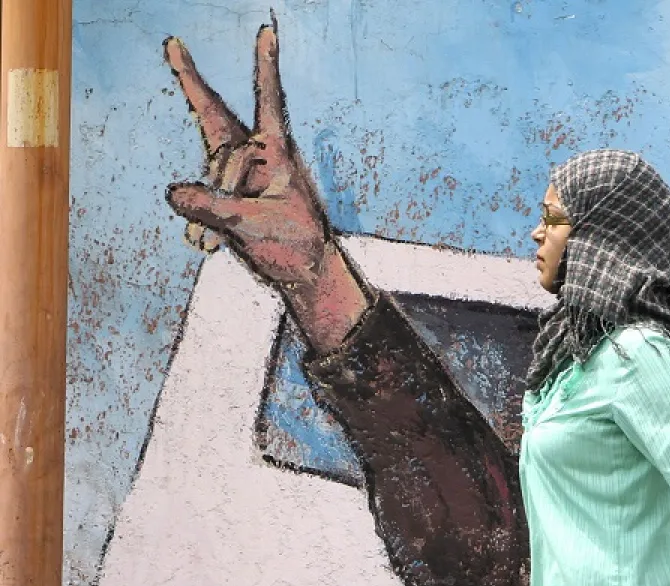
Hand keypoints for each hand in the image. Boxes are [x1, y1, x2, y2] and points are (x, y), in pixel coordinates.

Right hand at [164, 24, 368, 350]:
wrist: (304, 277)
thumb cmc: (295, 247)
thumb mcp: (255, 228)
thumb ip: (214, 210)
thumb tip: (173, 193)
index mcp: (276, 155)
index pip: (268, 103)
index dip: (265, 68)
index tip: (267, 32)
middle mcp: (254, 159)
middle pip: (214, 119)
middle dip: (193, 83)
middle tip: (173, 43)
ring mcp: (236, 177)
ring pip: (204, 177)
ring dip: (208, 209)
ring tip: (233, 234)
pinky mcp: (224, 196)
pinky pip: (196, 200)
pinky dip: (201, 224)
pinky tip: (214, 244)